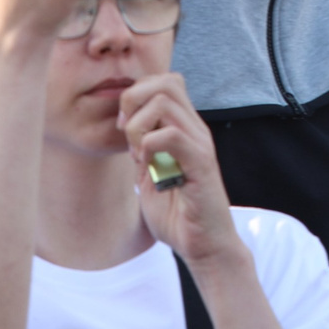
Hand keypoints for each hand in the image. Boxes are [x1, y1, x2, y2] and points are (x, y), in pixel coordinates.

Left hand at [120, 70, 244, 267]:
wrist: (205, 246)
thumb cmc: (179, 215)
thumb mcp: (150, 175)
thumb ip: (142, 150)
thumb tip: (124, 126)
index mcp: (185, 128)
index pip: (165, 81)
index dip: (137, 94)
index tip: (123, 127)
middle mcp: (195, 129)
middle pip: (165, 82)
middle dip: (134, 102)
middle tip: (128, 136)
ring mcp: (200, 144)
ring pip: (165, 103)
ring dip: (139, 126)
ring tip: (138, 154)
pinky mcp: (201, 164)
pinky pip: (172, 135)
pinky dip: (149, 146)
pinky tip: (146, 166)